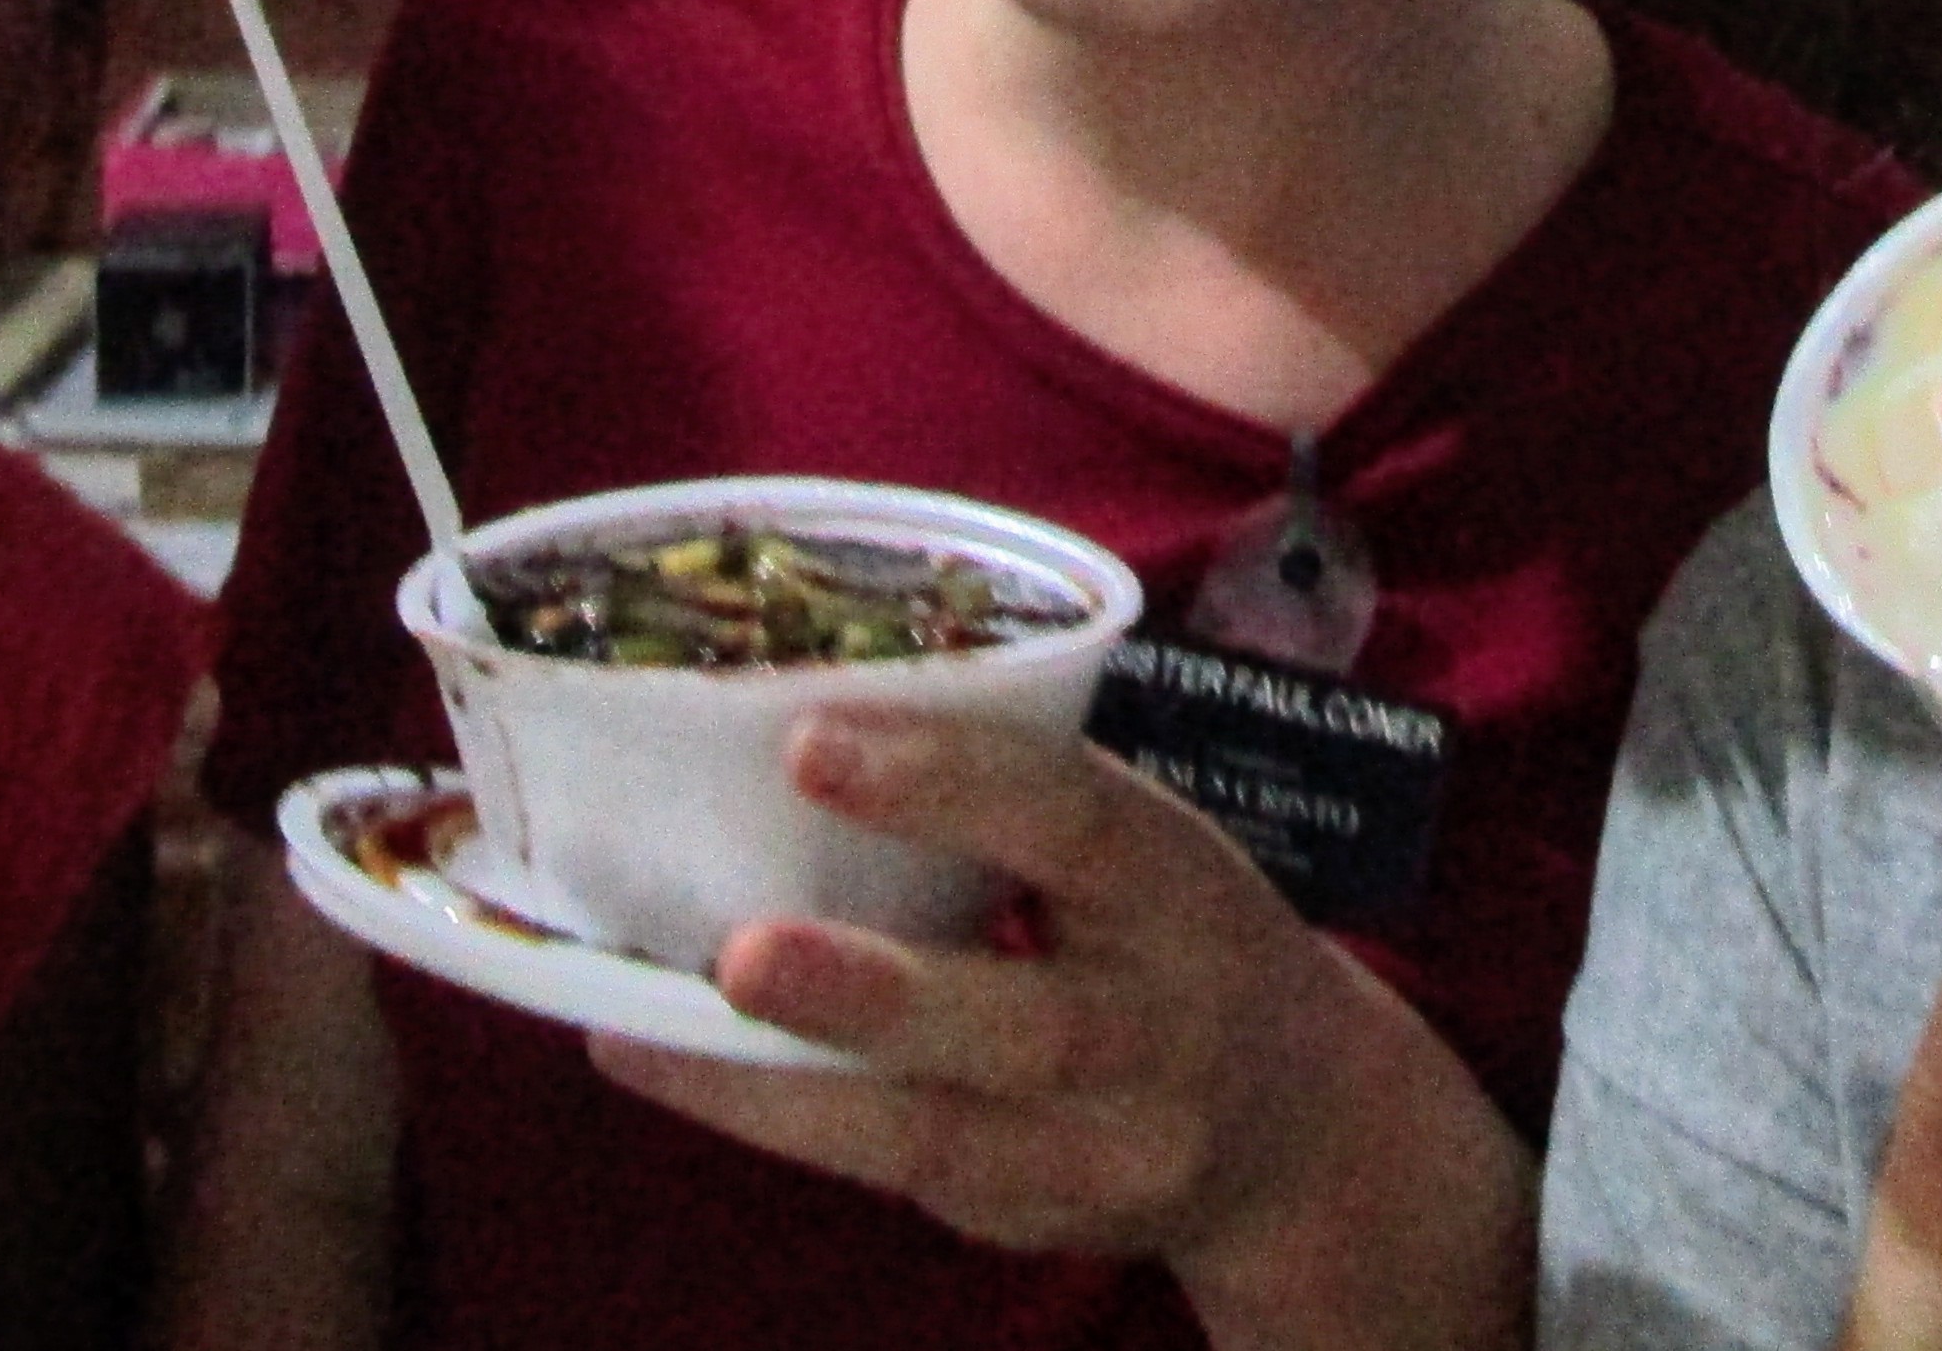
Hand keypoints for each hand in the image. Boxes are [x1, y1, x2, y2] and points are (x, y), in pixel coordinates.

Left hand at [586, 709, 1527, 1350]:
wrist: (1300, 1127)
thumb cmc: (1170, 932)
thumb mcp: (1139, 843)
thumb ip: (1013, 799)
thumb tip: (787, 716)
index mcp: (1176, 885)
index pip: (1074, 821)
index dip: (948, 781)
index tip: (811, 742)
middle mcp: (1158, 1030)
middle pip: (1024, 1026)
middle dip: (872, 997)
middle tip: (739, 956)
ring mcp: (1105, 1152)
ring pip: (938, 1140)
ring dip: (780, 1092)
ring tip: (641, 1038)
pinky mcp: (1036, 1226)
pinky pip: (901, 1176)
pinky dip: (781, 1123)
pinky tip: (675, 1067)